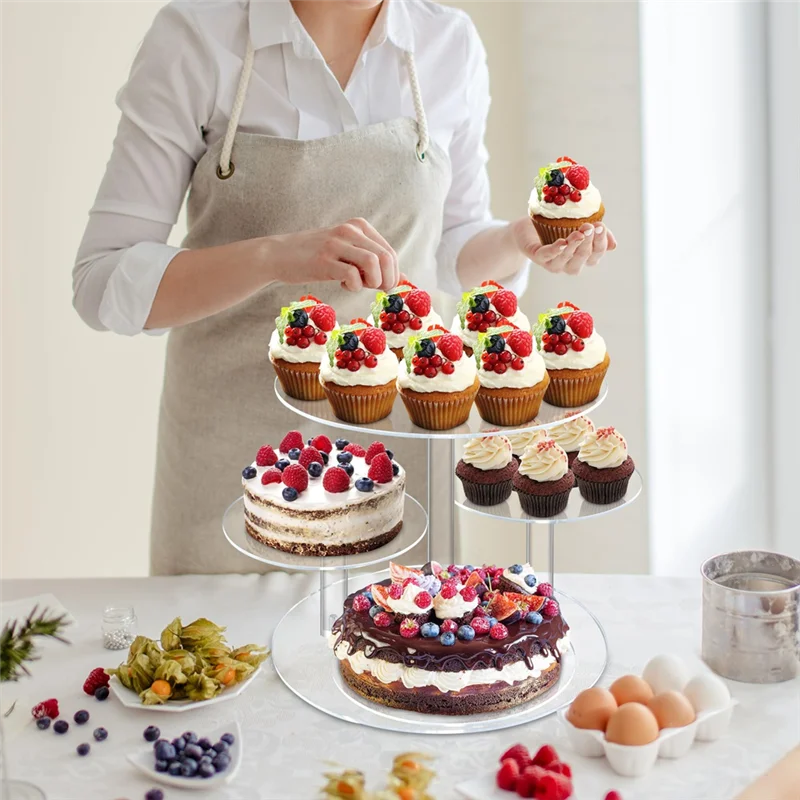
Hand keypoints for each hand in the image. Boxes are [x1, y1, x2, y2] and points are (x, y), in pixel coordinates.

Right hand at [268, 218, 397, 291]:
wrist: (279, 254)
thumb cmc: (316, 256)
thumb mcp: (346, 251)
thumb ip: (371, 260)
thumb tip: (402, 278)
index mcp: (359, 226)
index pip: (390, 252)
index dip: (392, 274)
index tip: (382, 286)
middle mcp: (349, 231)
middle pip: (385, 257)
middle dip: (387, 280)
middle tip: (375, 289)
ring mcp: (336, 244)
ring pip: (373, 263)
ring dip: (372, 282)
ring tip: (359, 285)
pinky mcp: (323, 260)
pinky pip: (352, 275)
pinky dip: (353, 286)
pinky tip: (342, 285)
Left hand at [511, 218, 616, 275]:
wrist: (528, 228)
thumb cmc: (557, 228)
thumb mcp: (579, 226)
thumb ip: (597, 234)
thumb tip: (613, 246)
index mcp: (583, 257)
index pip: (597, 253)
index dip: (600, 242)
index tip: (601, 226)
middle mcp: (569, 264)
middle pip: (583, 258)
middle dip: (588, 242)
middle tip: (590, 227)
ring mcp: (553, 263)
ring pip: (566, 259)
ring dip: (574, 246)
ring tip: (579, 233)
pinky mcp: (538, 257)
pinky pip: (547, 256)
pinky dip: (555, 251)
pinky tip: (561, 243)